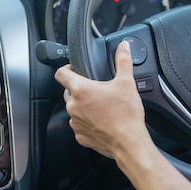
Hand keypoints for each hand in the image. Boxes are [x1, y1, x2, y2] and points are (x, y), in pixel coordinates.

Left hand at [54, 41, 148, 159]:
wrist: (129, 143)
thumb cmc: (126, 115)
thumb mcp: (126, 83)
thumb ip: (123, 61)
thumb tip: (124, 46)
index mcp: (81, 90)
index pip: (61, 73)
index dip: (67, 68)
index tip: (74, 69)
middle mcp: (73, 106)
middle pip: (69, 91)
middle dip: (80, 89)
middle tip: (96, 89)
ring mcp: (75, 122)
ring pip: (74, 109)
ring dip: (84, 106)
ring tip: (101, 107)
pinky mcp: (80, 136)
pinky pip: (80, 125)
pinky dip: (88, 122)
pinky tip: (102, 121)